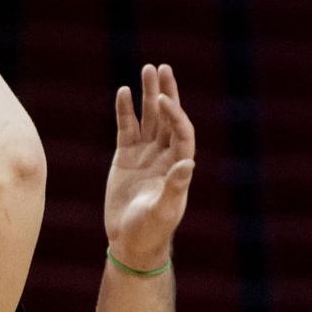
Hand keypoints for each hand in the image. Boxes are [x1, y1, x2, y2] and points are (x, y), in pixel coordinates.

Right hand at [105, 63, 195, 271]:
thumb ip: (174, 187)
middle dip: (166, 93)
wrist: (130, 243)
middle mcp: (164, 156)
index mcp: (178, 166)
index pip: (181, 132)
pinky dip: (125, 111)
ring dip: (148, 95)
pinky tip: (123, 92)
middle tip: (162, 68)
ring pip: (149, 118)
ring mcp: (145, 155)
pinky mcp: (126, 158)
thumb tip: (188, 164)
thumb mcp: (163, 212)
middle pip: (168, 118)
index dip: (174, 114)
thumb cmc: (151, 231)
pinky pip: (126, 128)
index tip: (163, 100)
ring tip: (147, 69)